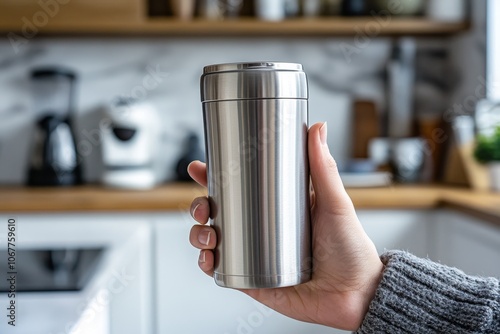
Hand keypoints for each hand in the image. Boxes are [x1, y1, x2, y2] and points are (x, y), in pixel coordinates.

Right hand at [188, 122, 382, 330]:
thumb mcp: (335, 203)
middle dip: (200, 205)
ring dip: (199, 234)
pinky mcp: (254, 281)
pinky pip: (223, 272)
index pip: (239, 187)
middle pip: (218, 212)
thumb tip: (318, 127)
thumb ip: (325, 168)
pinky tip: (209, 259)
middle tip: (203, 205)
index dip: (214, 178)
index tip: (199, 168)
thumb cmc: (351, 248)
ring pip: (215, 240)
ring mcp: (256, 255)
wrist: (357, 294)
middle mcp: (262, 229)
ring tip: (207, 233)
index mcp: (277, 207)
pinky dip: (208, 265)